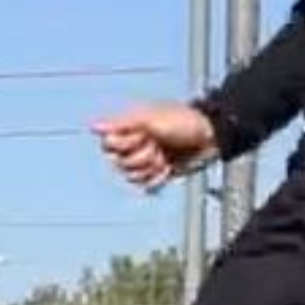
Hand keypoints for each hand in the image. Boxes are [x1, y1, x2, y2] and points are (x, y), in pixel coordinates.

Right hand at [91, 102, 217, 190]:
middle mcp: (135, 144)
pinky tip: (168, 169)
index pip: (108, 145)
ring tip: (165, 158)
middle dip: (139, 158)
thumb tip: (93, 126)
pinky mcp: (159, 173)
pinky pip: (146, 185)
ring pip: (132, 177)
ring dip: (150, 169)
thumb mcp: (150, 119)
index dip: (121, 145)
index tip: (139, 137)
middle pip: (118, 164)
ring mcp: (147, 160)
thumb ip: (120, 124)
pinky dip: (157, 179)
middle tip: (157, 147)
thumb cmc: (183, 122)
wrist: (211, 137)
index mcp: (130, 129)